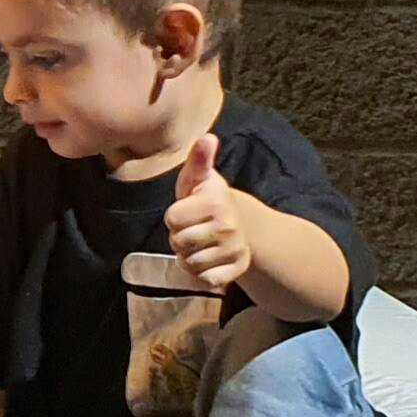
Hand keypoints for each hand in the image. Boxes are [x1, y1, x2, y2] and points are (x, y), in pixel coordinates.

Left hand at [162, 134, 251, 289]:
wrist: (244, 226)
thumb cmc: (209, 200)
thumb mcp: (200, 178)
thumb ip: (199, 159)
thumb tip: (207, 137)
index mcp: (215, 201)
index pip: (171, 218)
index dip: (175, 216)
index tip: (188, 211)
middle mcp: (228, 225)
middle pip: (178, 242)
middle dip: (179, 237)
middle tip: (194, 228)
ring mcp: (234, 249)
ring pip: (189, 263)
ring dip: (189, 256)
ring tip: (201, 243)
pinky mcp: (237, 269)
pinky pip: (205, 279)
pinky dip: (201, 273)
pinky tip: (209, 259)